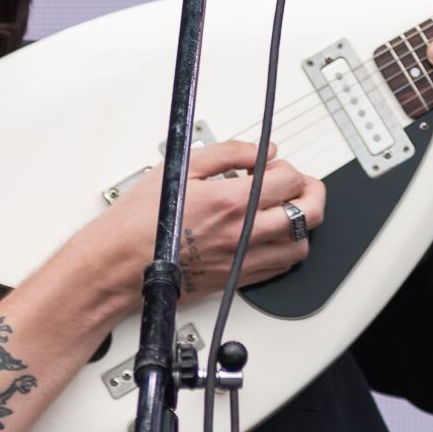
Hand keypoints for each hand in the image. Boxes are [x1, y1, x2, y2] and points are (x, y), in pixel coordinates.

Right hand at [81, 141, 326, 306]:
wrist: (120, 264)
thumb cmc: (139, 221)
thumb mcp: (181, 167)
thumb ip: (228, 153)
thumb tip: (261, 150)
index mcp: (232, 203)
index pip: (290, 181)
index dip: (288, 168)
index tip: (274, 166)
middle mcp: (244, 235)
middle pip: (309, 214)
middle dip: (312, 192)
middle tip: (302, 185)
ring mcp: (243, 261)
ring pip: (300, 246)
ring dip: (302, 225)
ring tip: (288, 211)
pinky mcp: (236, 280)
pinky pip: (280, 268)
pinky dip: (285, 250)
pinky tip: (272, 237)